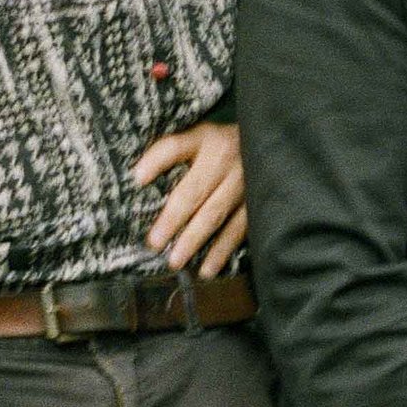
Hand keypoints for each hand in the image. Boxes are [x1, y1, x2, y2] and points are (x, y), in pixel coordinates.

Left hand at [133, 122, 245, 274]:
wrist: (269, 146)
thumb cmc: (220, 146)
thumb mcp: (197, 137)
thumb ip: (171, 152)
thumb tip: (137, 179)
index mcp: (205, 140)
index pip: (175, 148)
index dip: (156, 161)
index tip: (137, 179)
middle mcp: (225, 160)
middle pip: (194, 190)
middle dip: (173, 219)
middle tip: (154, 243)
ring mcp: (243, 183)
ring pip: (214, 214)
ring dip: (194, 240)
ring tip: (175, 261)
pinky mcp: (256, 204)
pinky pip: (237, 231)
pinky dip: (222, 251)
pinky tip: (207, 270)